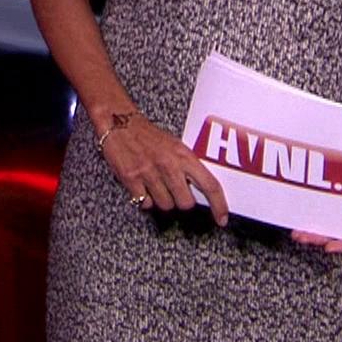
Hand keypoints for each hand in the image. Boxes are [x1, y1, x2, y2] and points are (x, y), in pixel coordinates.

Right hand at [98, 113, 228, 224]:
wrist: (119, 122)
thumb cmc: (149, 136)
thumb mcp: (176, 146)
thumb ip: (188, 166)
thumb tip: (201, 190)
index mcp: (184, 156)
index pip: (210, 185)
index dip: (219, 206)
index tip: (222, 219)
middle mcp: (169, 165)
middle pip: (186, 203)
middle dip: (181, 201)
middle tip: (174, 190)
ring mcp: (149, 173)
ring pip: (166, 206)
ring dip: (162, 200)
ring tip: (155, 184)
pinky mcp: (131, 179)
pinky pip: (145, 203)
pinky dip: (145, 199)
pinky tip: (142, 186)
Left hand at [291, 171, 341, 252]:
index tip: (329, 248)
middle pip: (332, 234)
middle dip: (317, 239)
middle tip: (303, 237)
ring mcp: (330, 206)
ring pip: (318, 226)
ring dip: (306, 232)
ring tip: (296, 233)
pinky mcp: (315, 196)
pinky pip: (307, 211)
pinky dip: (299, 217)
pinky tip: (291, 219)